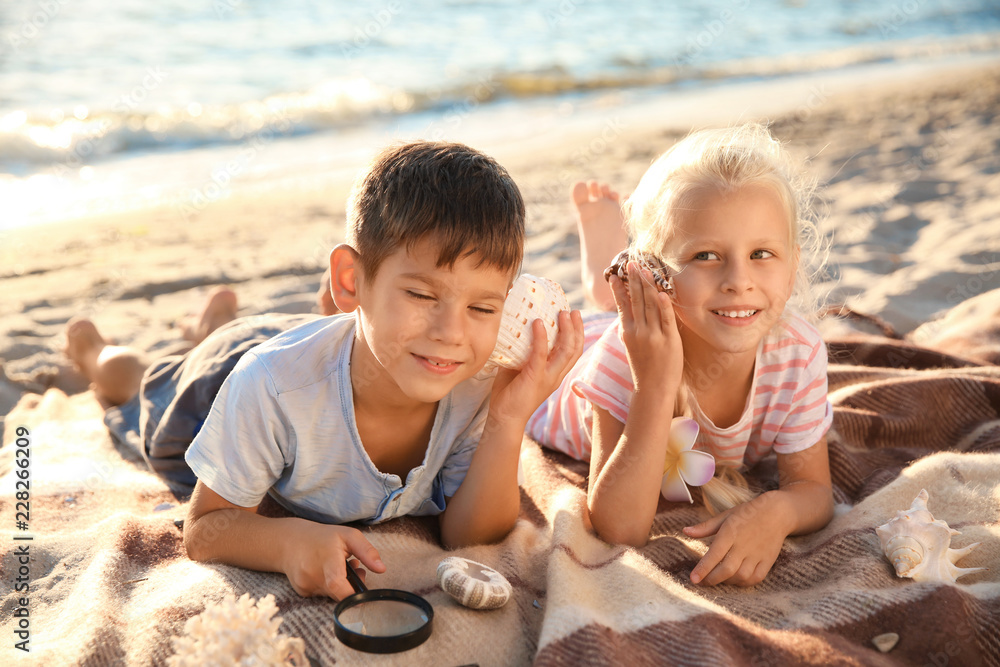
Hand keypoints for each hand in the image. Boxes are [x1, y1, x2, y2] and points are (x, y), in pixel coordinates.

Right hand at [281, 521, 385, 599]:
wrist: (289, 541)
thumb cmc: (323, 537)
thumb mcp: (348, 536)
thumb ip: (367, 552)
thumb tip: (382, 569)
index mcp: (326, 560)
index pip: (337, 585)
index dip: (352, 596)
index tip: (364, 596)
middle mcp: (313, 575)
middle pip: (339, 593)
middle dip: (351, 586)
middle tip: (354, 568)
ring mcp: (305, 585)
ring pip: (332, 595)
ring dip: (340, 586)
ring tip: (339, 567)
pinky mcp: (302, 592)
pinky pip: (322, 595)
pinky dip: (328, 587)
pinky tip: (326, 573)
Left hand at [490, 310, 583, 422]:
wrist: (504, 418)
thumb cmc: (509, 393)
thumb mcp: (518, 368)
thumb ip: (522, 352)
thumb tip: (514, 329)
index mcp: (555, 373)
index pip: (573, 352)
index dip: (577, 333)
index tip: (573, 316)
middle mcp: (556, 375)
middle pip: (575, 349)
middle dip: (576, 328)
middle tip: (572, 311)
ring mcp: (548, 377)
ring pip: (566, 350)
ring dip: (566, 330)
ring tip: (562, 313)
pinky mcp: (535, 378)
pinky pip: (541, 354)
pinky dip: (541, 337)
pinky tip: (538, 323)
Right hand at [610, 263, 682, 392]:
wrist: (652, 389)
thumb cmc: (644, 369)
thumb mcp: (632, 346)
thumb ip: (632, 328)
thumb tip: (629, 311)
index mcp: (628, 332)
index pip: (622, 305)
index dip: (619, 289)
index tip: (613, 275)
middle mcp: (639, 331)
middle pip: (636, 300)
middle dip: (633, 280)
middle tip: (630, 263)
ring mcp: (654, 335)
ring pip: (650, 305)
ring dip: (647, 285)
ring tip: (644, 269)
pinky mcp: (669, 340)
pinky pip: (666, 319)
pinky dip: (663, 305)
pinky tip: (661, 292)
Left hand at [683, 493, 790, 586]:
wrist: (777, 512)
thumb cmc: (747, 513)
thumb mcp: (725, 516)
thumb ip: (705, 527)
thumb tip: (685, 531)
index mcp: (730, 532)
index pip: (714, 554)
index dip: (703, 568)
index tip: (693, 579)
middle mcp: (744, 545)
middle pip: (727, 569)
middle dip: (712, 579)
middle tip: (701, 582)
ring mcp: (757, 554)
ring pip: (741, 576)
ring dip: (727, 581)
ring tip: (717, 578)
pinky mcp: (768, 560)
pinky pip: (756, 578)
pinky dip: (744, 583)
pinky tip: (735, 579)